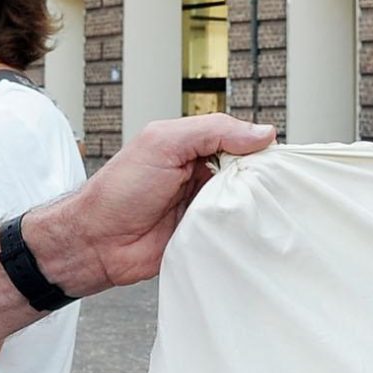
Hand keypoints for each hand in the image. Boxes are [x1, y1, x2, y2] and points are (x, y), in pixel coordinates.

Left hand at [22, 115, 277, 295]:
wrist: (97, 242)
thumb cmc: (120, 189)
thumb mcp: (164, 143)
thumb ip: (212, 131)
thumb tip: (262, 132)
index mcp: (192, 146)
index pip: (240, 140)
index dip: (258, 147)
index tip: (275, 157)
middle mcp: (201, 174)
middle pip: (248, 172)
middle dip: (259, 178)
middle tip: (269, 186)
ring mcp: (204, 206)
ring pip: (245, 203)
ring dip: (251, 206)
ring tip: (258, 209)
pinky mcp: (205, 236)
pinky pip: (234, 231)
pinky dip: (242, 231)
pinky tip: (249, 231)